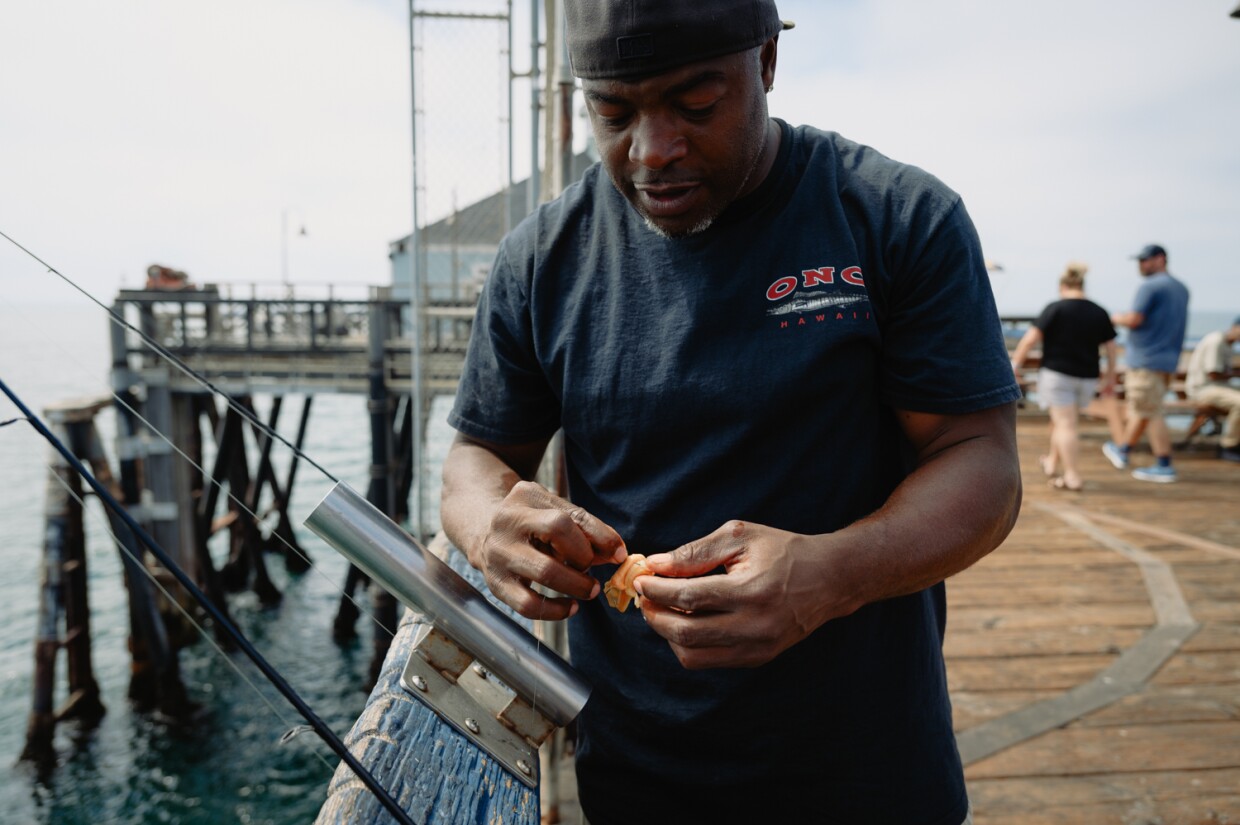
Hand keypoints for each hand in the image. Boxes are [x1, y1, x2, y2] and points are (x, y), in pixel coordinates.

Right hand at [474, 481, 625, 620]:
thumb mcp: (553, 510)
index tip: (619, 554)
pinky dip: (555, 611)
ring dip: (576, 585)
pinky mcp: (495, 584)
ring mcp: (498, 553)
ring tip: (588, 590)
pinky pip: (528, 605)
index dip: (599, 536)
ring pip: (545, 572)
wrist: (481, 529)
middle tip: (593, 571)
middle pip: (556, 534)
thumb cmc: (531, 521)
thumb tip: (617, 554)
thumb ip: (585, 528)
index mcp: (525, 496)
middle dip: (585, 558)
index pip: (568, 516)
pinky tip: (570, 608)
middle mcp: (507, 522)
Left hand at [635, 520, 839, 668]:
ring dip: (668, 635)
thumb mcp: (740, 537)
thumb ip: (695, 553)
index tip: (641, 580)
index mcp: (751, 591)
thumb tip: (656, 566)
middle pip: (685, 634)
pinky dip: (689, 644)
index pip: (688, 597)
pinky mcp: (758, 659)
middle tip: (644, 597)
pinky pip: (710, 661)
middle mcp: (755, 627)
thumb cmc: (783, 551)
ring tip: (663, 609)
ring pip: (693, 656)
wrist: (830, 579)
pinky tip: (687, 620)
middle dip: (655, 615)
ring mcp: (757, 648)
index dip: (657, 590)